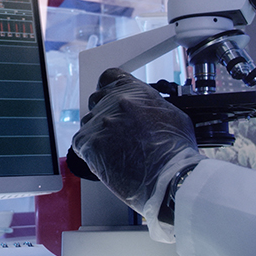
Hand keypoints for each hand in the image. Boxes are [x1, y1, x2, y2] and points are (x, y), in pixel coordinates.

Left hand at [72, 69, 203, 239]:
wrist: (169, 178)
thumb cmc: (175, 151)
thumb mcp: (172, 115)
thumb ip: (151, 105)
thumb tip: (146, 108)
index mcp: (135, 91)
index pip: (109, 77)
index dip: (108, 88)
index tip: (109, 96)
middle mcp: (116, 101)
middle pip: (97, 100)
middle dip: (104, 112)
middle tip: (116, 130)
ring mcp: (101, 122)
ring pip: (88, 123)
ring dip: (98, 133)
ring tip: (116, 150)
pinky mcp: (90, 144)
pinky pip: (80, 143)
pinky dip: (90, 151)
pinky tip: (107, 159)